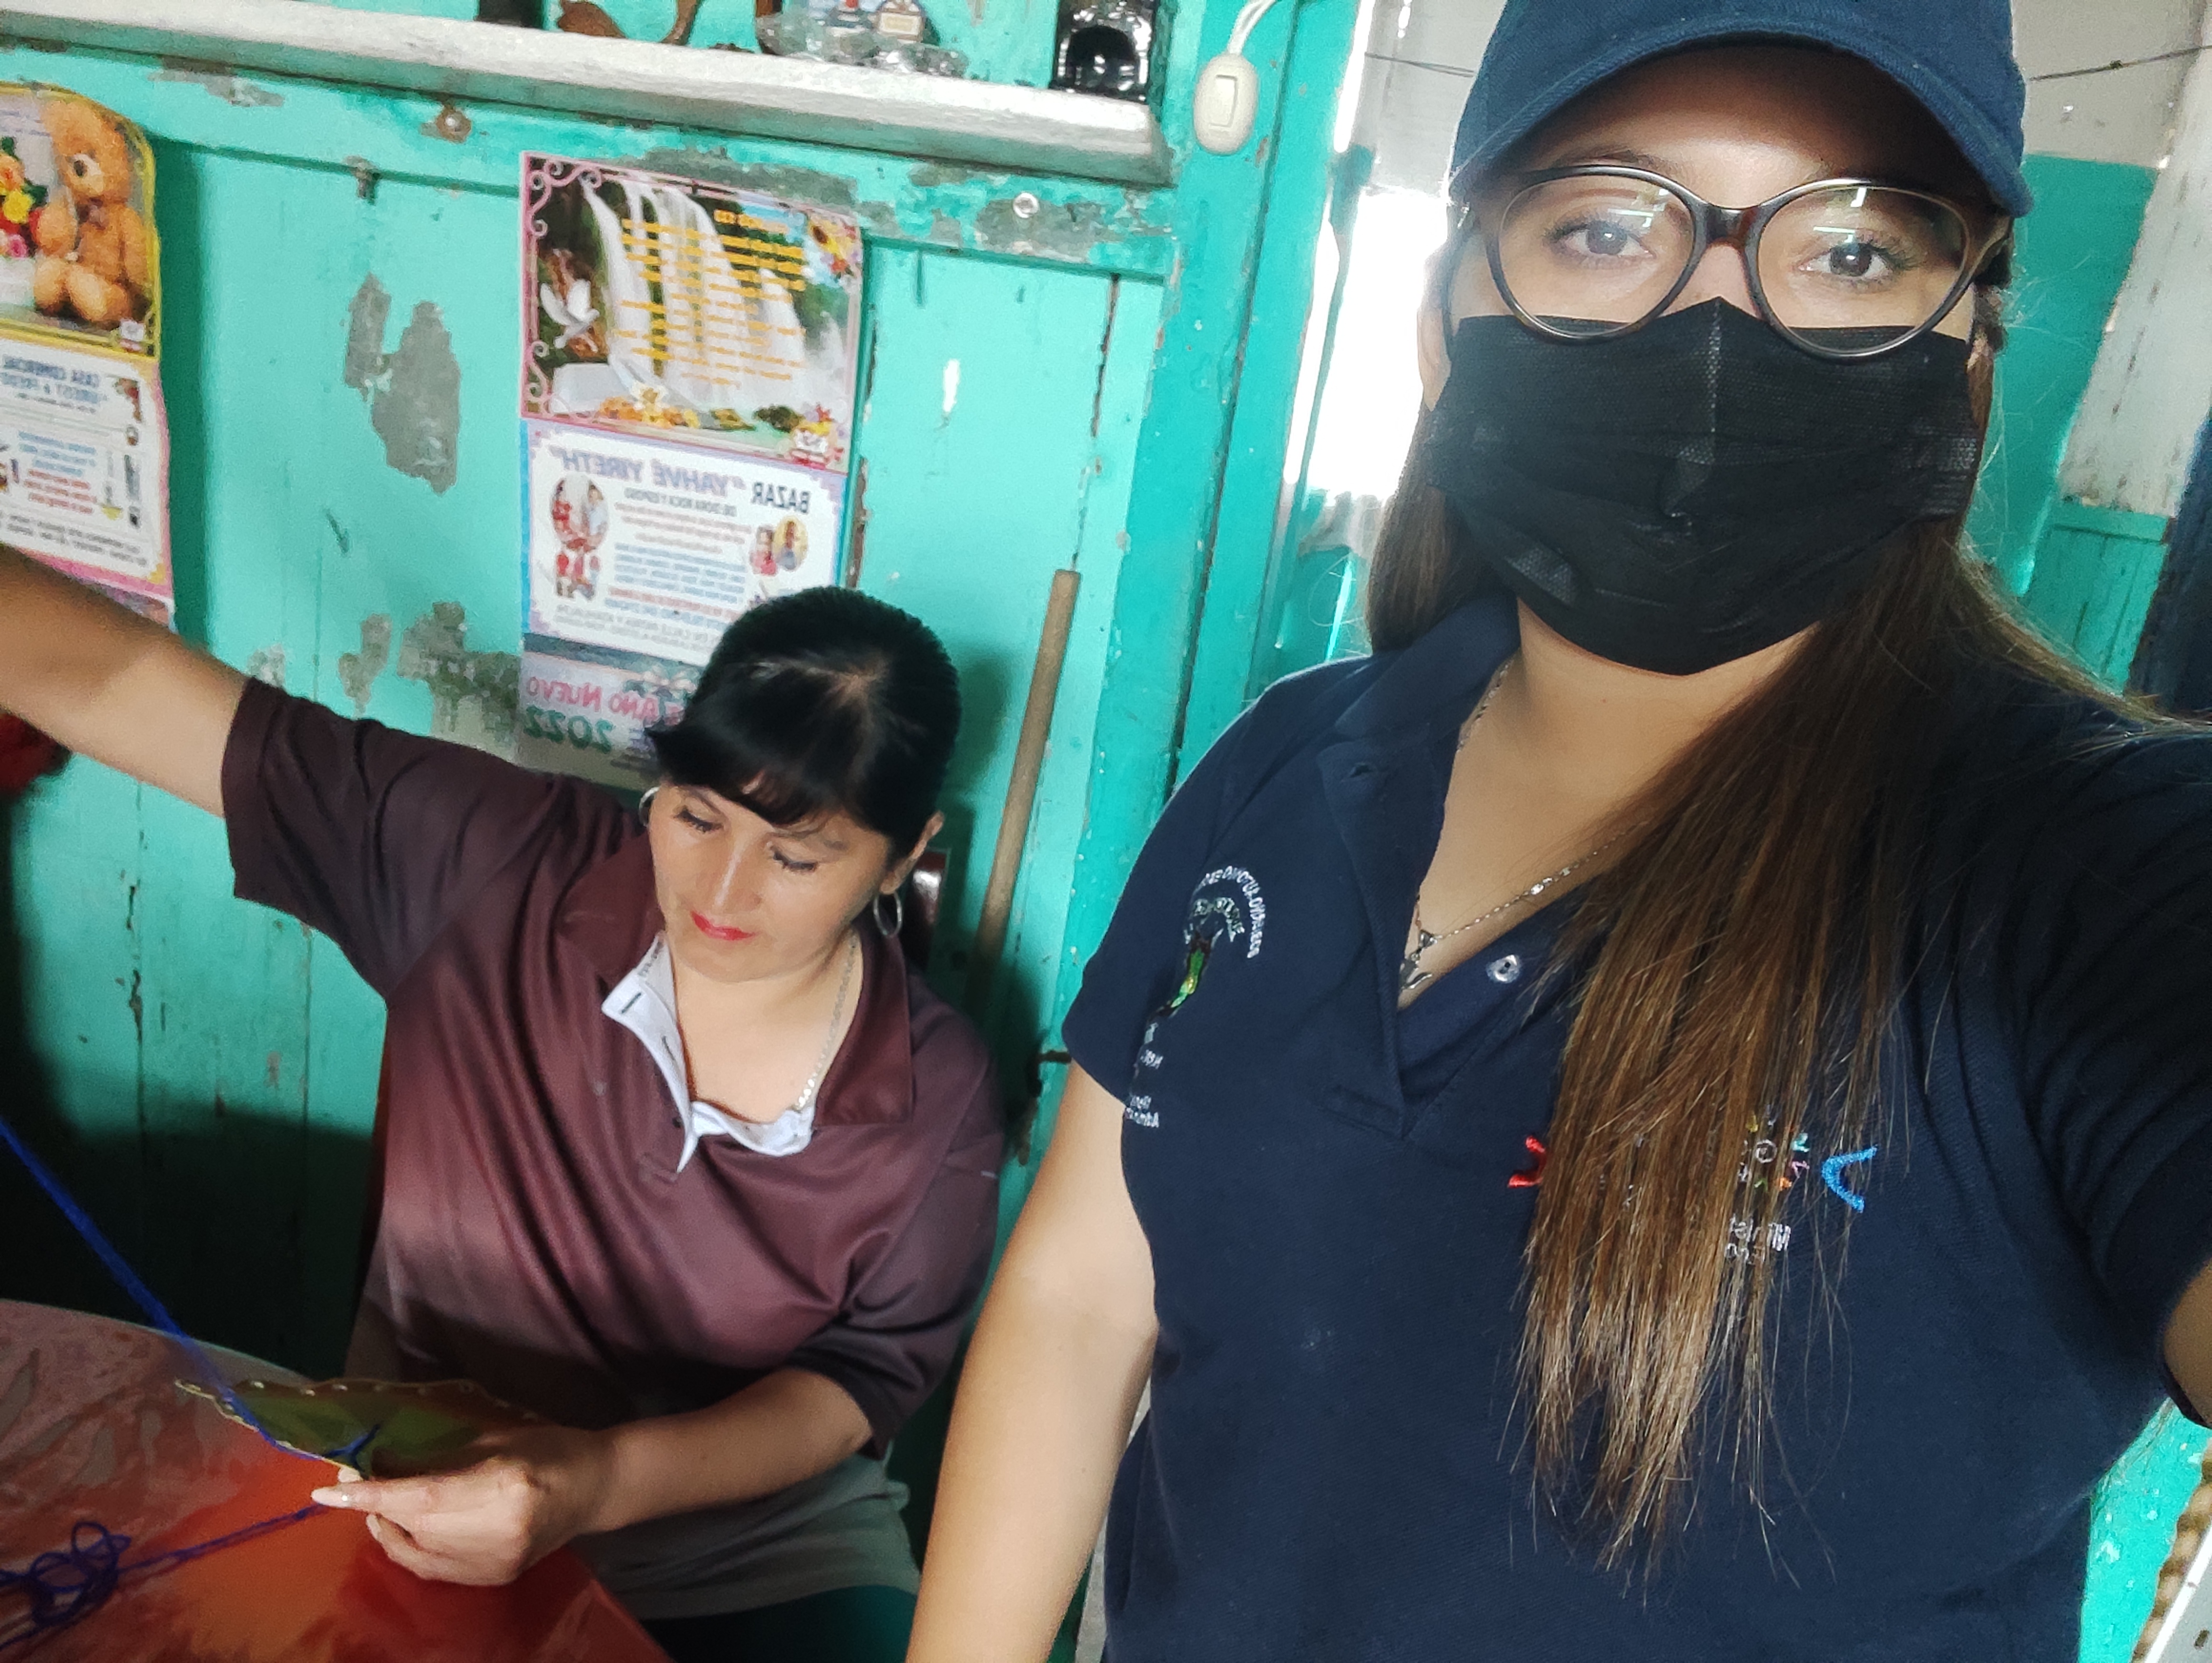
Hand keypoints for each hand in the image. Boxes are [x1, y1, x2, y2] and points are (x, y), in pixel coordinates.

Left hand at [311, 1424, 613, 1585]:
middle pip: (416, 1525)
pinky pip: (434, 1567)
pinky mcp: (495, 1577)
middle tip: (354, 1482)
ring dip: (389, 1526)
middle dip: (377, 1505)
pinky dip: (410, 1547)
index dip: (373, 1494)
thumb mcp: (494, 1439)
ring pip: (418, 1550)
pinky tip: (404, 1528)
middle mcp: (498, 1529)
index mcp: (504, 1484)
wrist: (596, 1487)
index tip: (327, 1489)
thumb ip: (437, 1457)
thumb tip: (377, 1463)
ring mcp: (497, 1561)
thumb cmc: (548, 1447)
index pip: (424, 1495)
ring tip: (379, 1503)